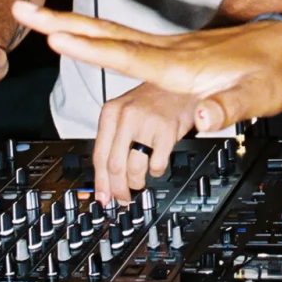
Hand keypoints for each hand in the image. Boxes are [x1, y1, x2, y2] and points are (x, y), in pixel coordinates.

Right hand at [12, 0, 281, 138]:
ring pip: (110, 32)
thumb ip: (230, 108)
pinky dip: (93, 34)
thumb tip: (205, 118)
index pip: (128, 55)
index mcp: (182, 65)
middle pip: (107, 34)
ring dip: (71, 24)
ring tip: (35, 17)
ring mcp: (167, 47)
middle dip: (62, 23)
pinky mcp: (170, 50)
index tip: (56, 36)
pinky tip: (78, 32)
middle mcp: (168, 50)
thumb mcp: (259, 97)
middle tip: (23, 8)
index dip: (91, 49)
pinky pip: (122, 39)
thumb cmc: (274, 73)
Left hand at [93, 85, 199, 202]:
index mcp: (111, 112)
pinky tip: (156, 166)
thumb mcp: (125, 111)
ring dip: (136, 183)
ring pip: (134, 168)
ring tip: (139, 183)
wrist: (182, 84)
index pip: (99, 155)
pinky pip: (157, 164)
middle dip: (118, 188)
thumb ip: (114, 139)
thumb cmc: (154, 100)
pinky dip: (156, 172)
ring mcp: (147, 123)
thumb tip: (106, 175)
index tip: (103, 197)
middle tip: (123, 197)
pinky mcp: (168, 130)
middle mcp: (126, 116)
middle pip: (114, 165)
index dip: (100, 182)